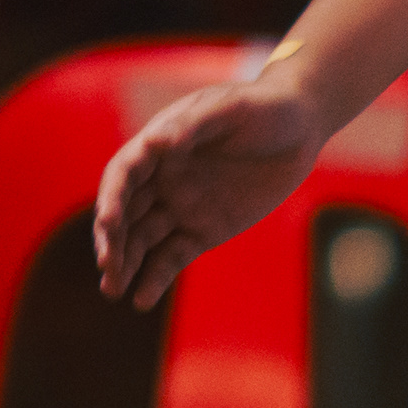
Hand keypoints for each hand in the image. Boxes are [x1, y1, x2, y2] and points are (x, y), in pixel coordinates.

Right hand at [94, 68, 325, 308]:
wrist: (300, 128)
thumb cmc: (263, 108)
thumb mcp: (233, 108)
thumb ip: (195, 124)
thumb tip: (158, 143)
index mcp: (160, 144)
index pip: (124, 174)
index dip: (112, 199)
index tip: (109, 224)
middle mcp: (162, 178)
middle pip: (125, 212)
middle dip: (112, 241)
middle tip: (107, 268)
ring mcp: (181, 206)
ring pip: (142, 240)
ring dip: (125, 264)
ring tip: (114, 291)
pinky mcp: (203, 231)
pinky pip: (172, 258)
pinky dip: (155, 279)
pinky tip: (141, 300)